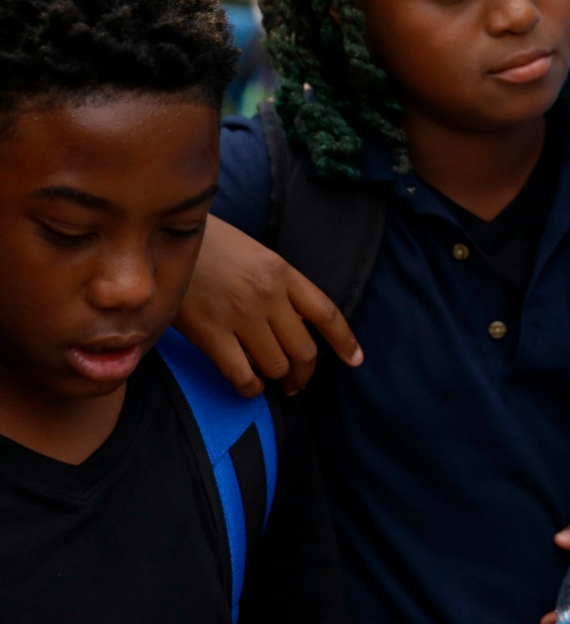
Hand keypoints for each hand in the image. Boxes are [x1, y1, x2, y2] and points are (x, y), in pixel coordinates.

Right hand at [171, 215, 362, 395]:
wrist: (161, 235)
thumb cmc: (210, 245)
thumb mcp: (256, 255)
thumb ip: (279, 286)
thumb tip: (297, 323)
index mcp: (282, 272)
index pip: (326, 313)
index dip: (344, 341)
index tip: (355, 360)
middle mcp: (267, 296)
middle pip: (304, 349)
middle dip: (305, 372)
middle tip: (297, 382)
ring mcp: (239, 315)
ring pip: (276, 365)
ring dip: (277, 380)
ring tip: (272, 382)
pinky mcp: (209, 333)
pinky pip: (241, 375)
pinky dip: (250, 388)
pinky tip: (248, 386)